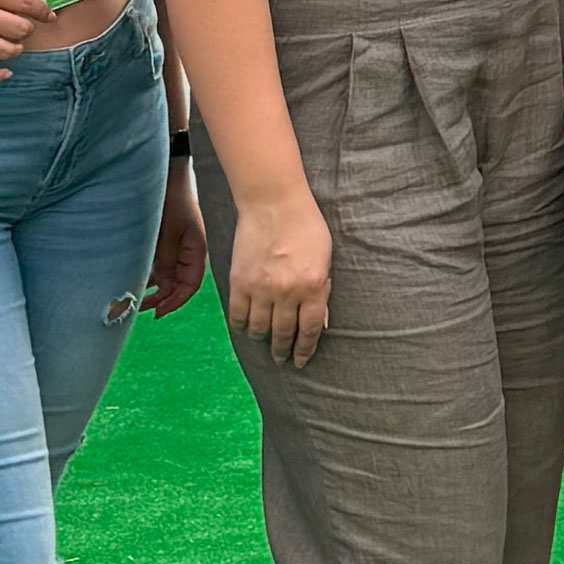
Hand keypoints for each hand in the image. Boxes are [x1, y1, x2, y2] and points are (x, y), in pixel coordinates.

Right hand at [0, 0, 46, 82]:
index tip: (49, 16)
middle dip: (26, 31)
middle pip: (21, 29)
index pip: (27, 3)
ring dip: (14, 50)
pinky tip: (5, 73)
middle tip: (21, 30)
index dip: (43, 11)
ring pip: (6, 51)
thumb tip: (14, 4)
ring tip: (13, 47)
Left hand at [143, 169, 208, 316]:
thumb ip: (166, 260)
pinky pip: (159, 267)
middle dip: (162, 299)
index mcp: (196, 252)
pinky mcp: (165, 244)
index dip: (176, 301)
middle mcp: (188, 254)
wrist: (166, 177)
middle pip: (178, 285)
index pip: (191, 285)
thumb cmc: (172, 201)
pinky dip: (150, 276)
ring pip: (167, 278)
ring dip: (154, 289)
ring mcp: (176, 249)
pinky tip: (137, 281)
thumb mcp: (168, 233)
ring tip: (136, 299)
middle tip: (141, 308)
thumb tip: (161, 286)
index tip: (158, 312)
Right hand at [223, 182, 333, 371]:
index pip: (310, 331)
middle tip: (281, 360)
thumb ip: (323, 291)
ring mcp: (261, 288)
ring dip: (262, 340)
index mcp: (313, 287)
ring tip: (264, 344)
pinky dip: (241, 326)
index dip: (304, 350)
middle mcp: (287, 293)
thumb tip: (321, 322)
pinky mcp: (239, 281)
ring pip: (259, 328)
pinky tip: (245, 329)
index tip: (301, 361)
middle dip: (283, 351)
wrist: (273, 202)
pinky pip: (238, 314)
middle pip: (284, 334)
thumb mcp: (325, 258)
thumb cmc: (306, 225)